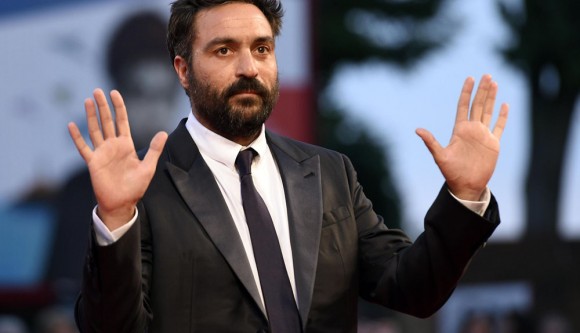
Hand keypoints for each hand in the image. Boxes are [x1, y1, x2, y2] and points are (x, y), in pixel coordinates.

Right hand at [68, 89, 167, 229]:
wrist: (122, 203)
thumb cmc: (136, 187)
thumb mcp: (148, 167)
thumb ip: (154, 149)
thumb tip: (164, 132)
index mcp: (126, 145)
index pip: (121, 121)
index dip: (118, 107)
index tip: (114, 93)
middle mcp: (113, 146)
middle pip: (107, 122)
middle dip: (103, 106)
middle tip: (97, 90)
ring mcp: (102, 153)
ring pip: (95, 130)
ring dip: (91, 116)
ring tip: (87, 100)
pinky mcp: (93, 162)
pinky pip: (83, 147)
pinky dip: (77, 137)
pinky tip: (71, 125)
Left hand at [415, 75, 508, 200]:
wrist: (466, 185)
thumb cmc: (451, 172)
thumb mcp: (439, 156)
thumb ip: (431, 142)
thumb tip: (417, 130)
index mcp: (459, 130)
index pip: (463, 106)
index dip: (466, 92)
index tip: (470, 78)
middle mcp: (471, 130)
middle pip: (477, 105)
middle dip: (482, 90)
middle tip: (487, 75)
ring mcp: (483, 135)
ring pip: (488, 112)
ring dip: (491, 98)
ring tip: (494, 83)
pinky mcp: (493, 144)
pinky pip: (499, 126)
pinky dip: (502, 116)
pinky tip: (505, 105)